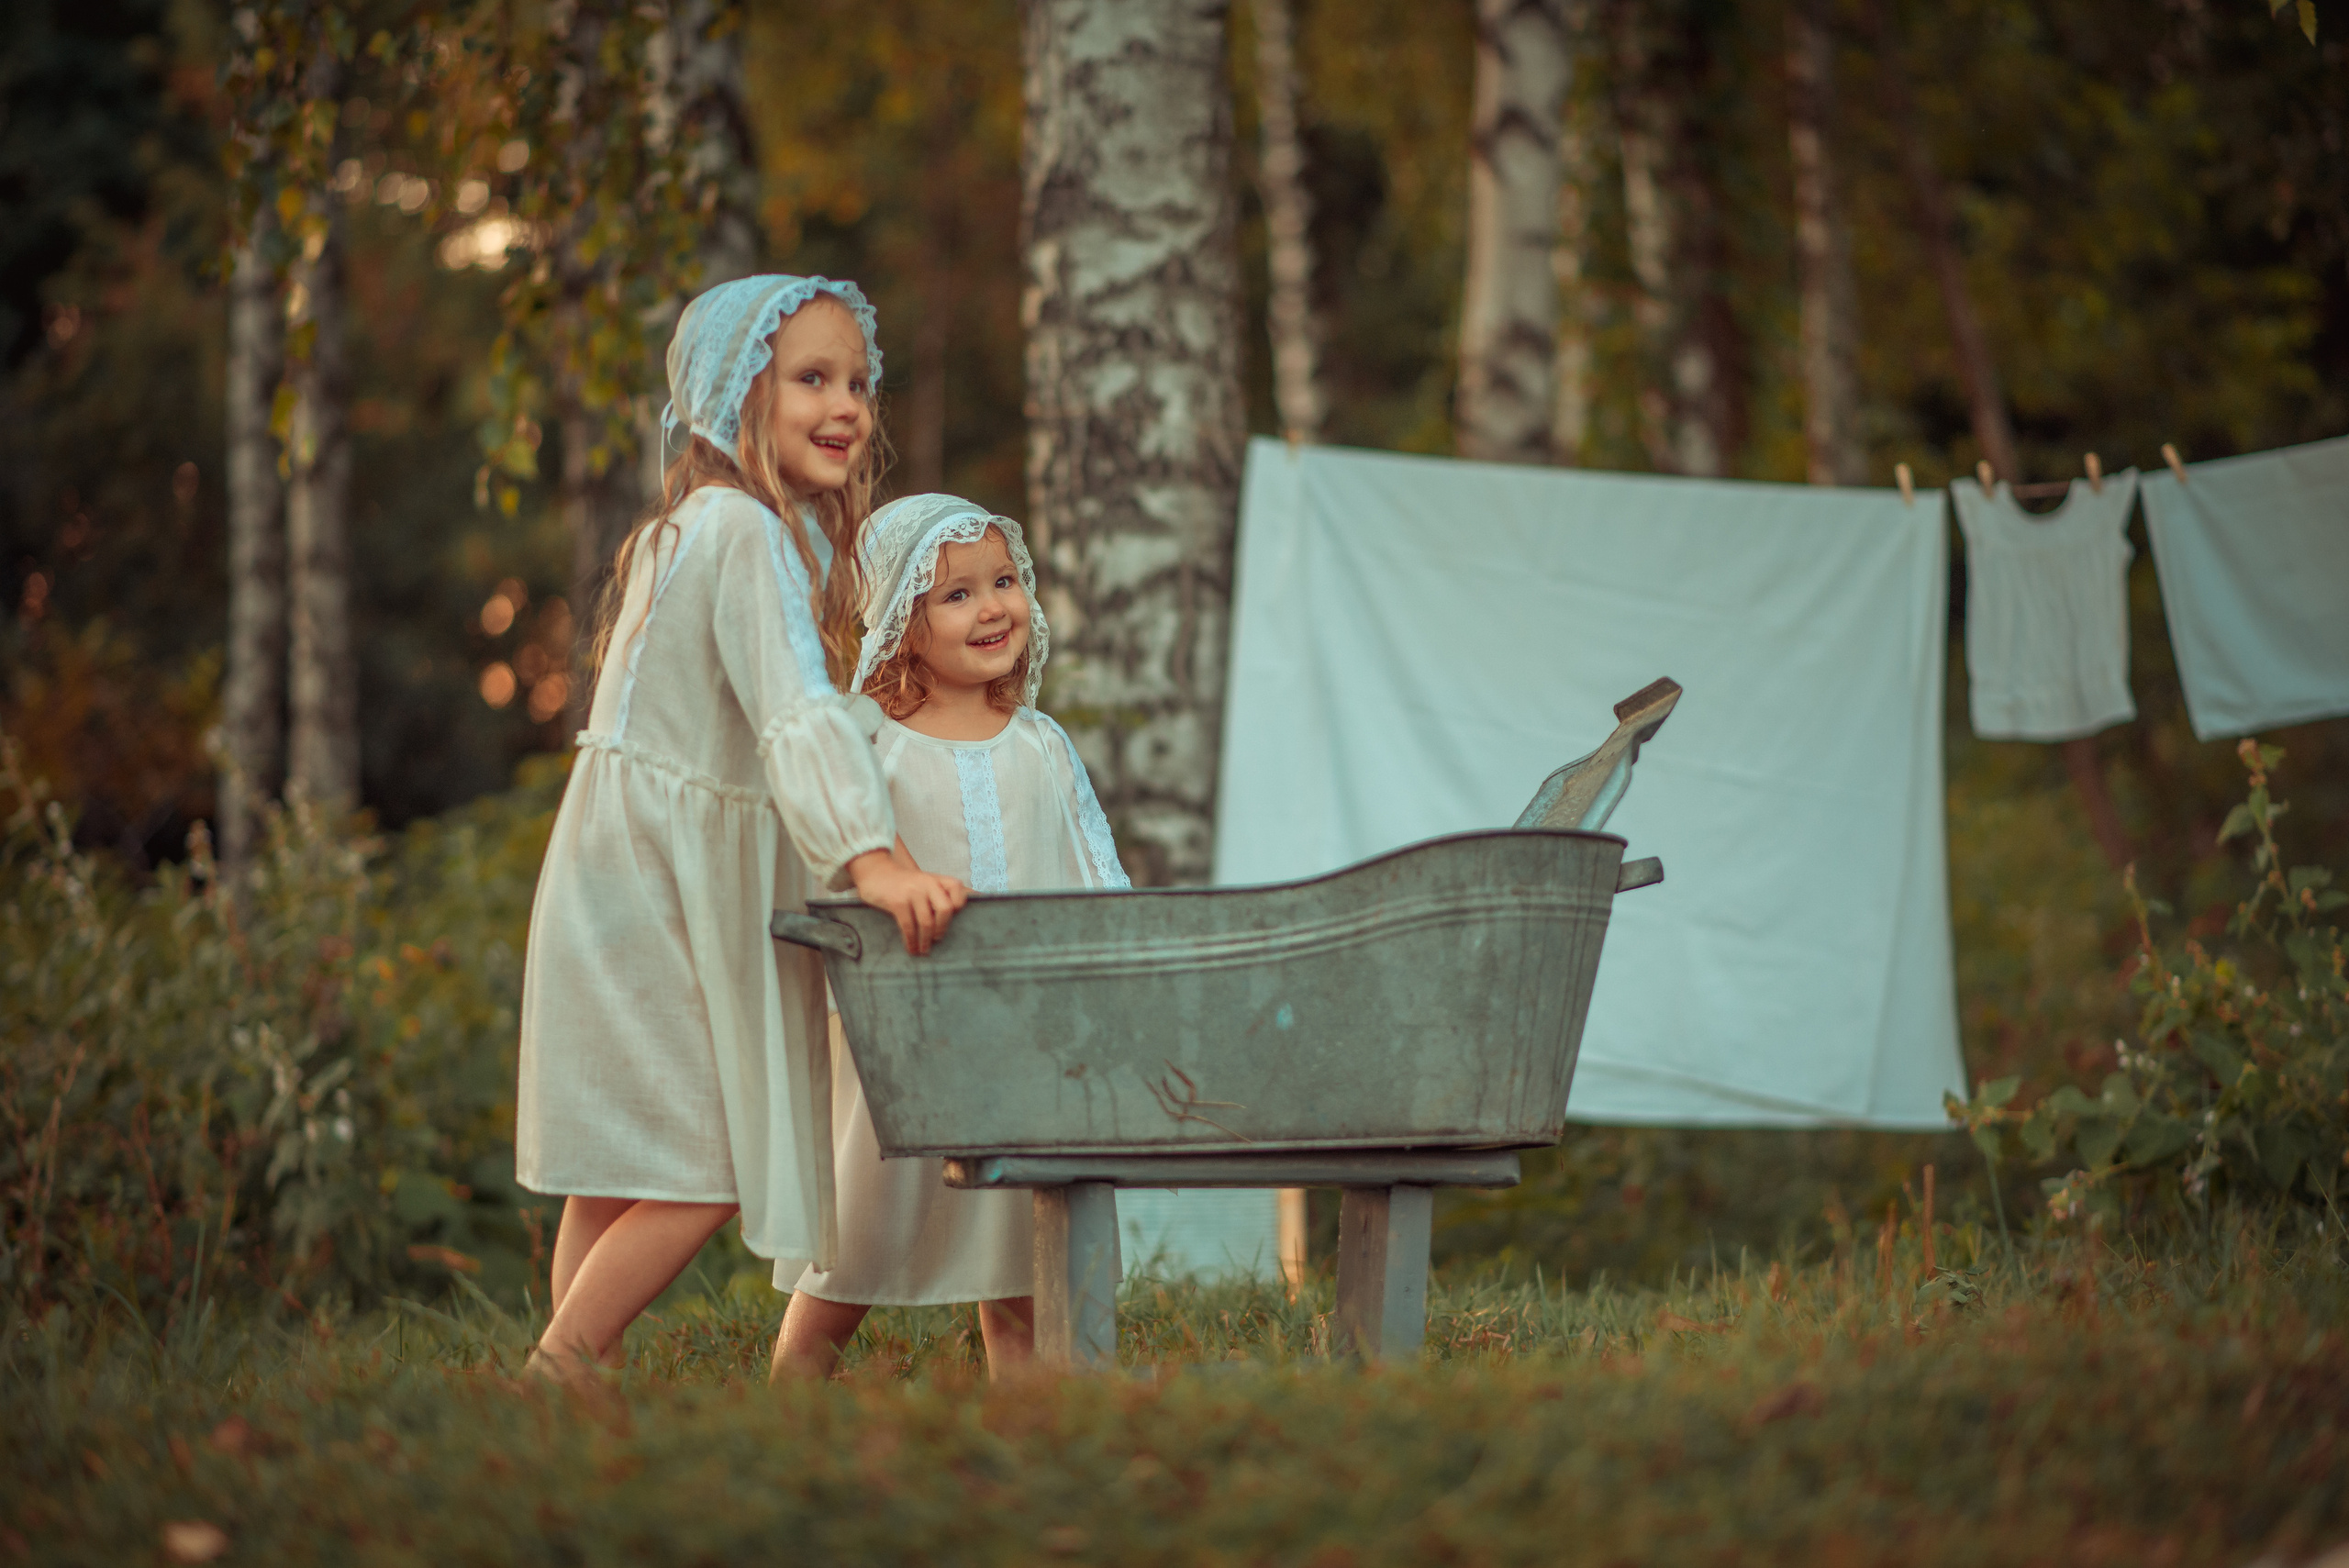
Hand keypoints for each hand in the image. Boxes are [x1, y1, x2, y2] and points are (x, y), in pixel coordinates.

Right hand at [847, 848, 967, 954]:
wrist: (876, 872)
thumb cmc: (904, 883)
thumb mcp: (925, 882)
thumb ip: (942, 892)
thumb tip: (971, 900)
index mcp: (937, 879)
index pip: (958, 889)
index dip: (958, 906)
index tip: (952, 918)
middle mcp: (927, 884)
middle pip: (945, 909)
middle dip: (942, 928)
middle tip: (937, 939)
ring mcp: (912, 892)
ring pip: (927, 922)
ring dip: (925, 941)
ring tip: (923, 950)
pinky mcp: (897, 902)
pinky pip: (909, 926)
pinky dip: (911, 941)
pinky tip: (911, 948)